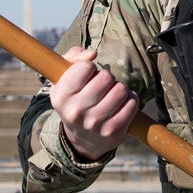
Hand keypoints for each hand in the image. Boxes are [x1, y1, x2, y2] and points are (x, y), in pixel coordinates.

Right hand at [50, 46, 138, 161]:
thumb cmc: (74, 99)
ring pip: (121, 89)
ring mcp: (95, 123)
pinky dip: (130, 99)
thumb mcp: (63, 77)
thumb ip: (73, 56)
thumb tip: (92, 53)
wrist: (81, 138)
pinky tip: (121, 103)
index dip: (90, 67)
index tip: (88, 76)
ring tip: (111, 94)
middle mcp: (76, 111)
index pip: (85, 67)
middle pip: (106, 77)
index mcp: (61, 96)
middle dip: (106, 77)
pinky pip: (132, 103)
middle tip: (101, 86)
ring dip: (119, 88)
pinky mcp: (113, 131)